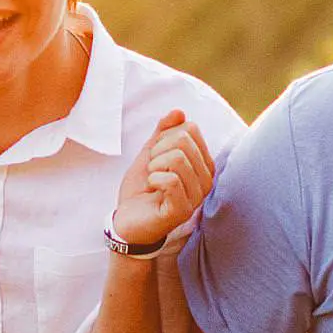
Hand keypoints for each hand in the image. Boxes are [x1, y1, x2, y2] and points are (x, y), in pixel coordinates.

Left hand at [111, 108, 214, 246]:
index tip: (156, 157)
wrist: (127, 220)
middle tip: (152, 170)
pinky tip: (152, 189)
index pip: (190, 129)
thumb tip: (178, 112)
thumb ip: (163, 132)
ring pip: (178, 158)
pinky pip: (171, 180)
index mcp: (202, 163)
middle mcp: (206, 179)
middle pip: (184, 140)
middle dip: (157, 151)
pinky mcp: (183, 210)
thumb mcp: (150, 153)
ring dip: (154, 166)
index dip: (164, 137)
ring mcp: (197, 196)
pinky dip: (154, 179)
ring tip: (153, 180)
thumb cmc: (141, 188)